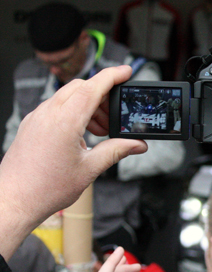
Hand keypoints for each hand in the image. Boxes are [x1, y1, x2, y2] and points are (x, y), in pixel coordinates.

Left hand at [0, 66, 147, 258]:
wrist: (14, 200)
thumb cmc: (46, 188)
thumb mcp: (90, 169)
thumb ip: (116, 151)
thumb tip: (137, 144)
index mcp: (64, 122)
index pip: (92, 87)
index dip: (112, 76)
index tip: (126, 71)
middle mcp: (48, 114)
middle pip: (80, 88)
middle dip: (102, 94)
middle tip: (116, 114)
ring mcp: (37, 118)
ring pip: (67, 97)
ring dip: (88, 105)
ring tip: (100, 130)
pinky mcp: (31, 125)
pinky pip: (56, 108)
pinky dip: (73, 112)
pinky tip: (82, 134)